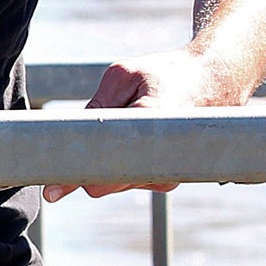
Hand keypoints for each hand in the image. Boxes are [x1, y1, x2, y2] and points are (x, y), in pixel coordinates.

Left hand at [43, 46, 225, 201]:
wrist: (215, 82)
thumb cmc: (166, 74)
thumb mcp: (124, 75)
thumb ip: (97, 106)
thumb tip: (70, 137)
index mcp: (151, 124)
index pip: (105, 168)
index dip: (74, 178)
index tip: (50, 190)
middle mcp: (164, 159)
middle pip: (103, 184)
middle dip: (88, 166)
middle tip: (83, 141)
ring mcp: (168, 175)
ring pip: (114, 182)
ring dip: (109, 161)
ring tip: (130, 125)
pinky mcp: (169, 181)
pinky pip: (130, 180)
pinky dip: (125, 163)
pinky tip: (139, 138)